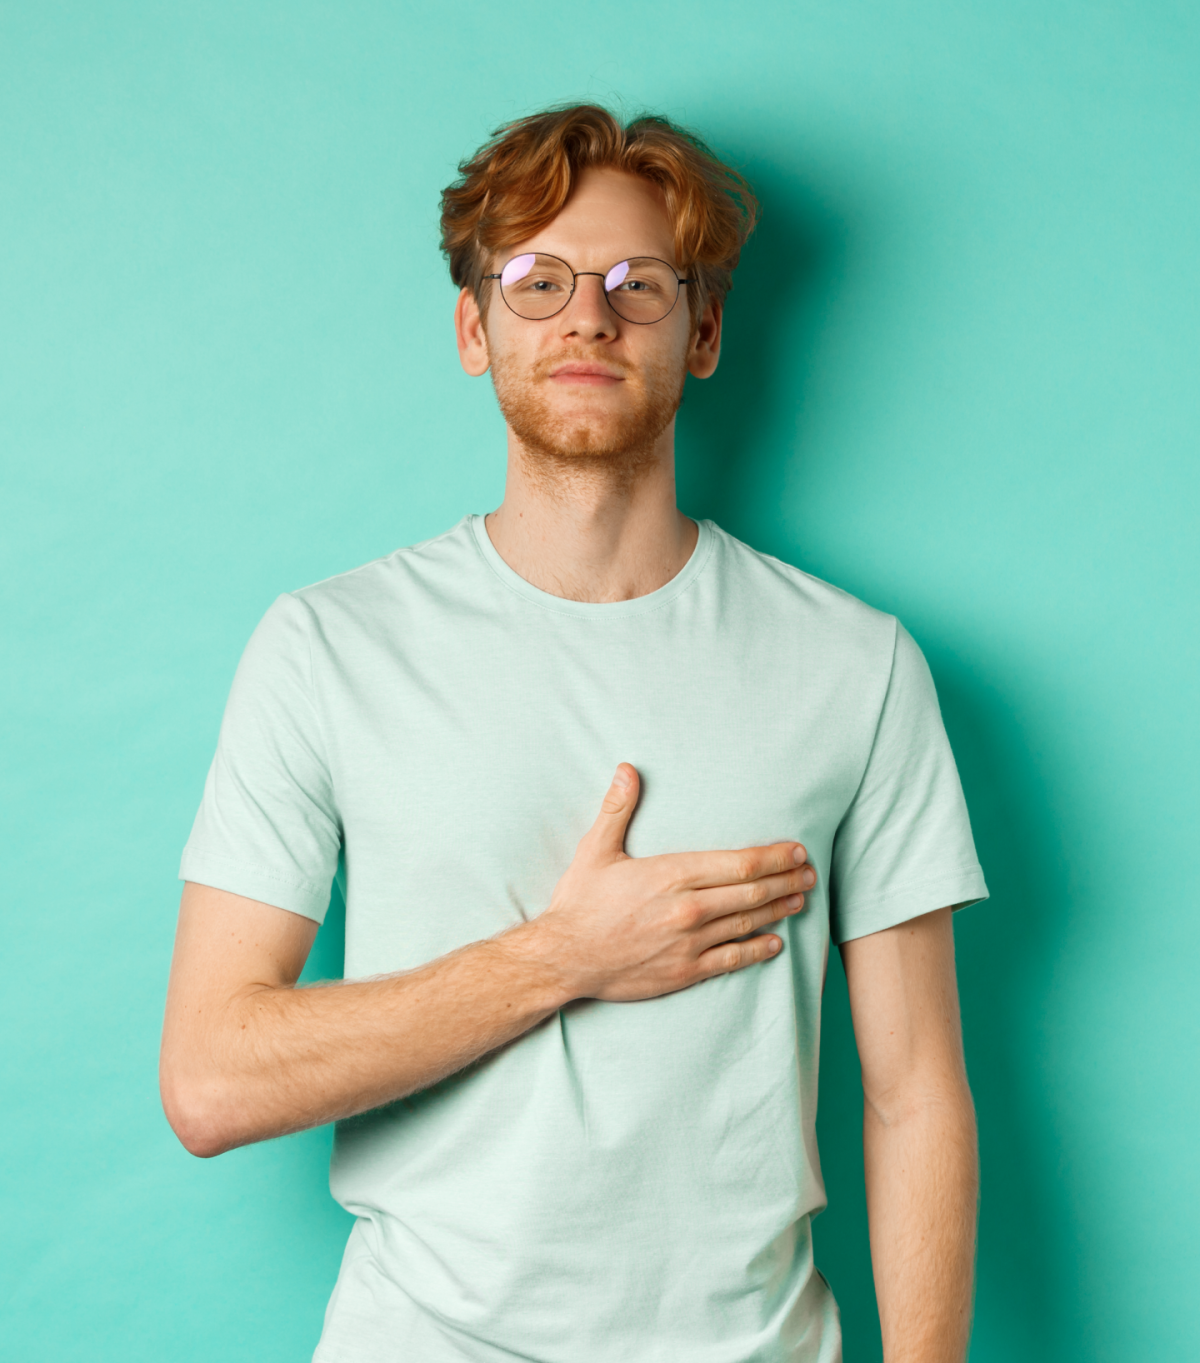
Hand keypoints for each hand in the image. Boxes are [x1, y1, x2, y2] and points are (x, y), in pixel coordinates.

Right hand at [516, 764, 816, 1002]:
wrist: (563, 959)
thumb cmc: (579, 903)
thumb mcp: (596, 850)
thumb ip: (617, 808)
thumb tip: (628, 768)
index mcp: (673, 874)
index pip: (740, 863)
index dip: (774, 856)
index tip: (795, 850)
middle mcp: (689, 908)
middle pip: (753, 892)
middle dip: (786, 879)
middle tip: (810, 872)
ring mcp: (689, 943)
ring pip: (748, 924)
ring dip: (779, 910)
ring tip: (801, 898)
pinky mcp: (685, 971)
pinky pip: (732, 959)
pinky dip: (758, 949)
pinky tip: (776, 943)